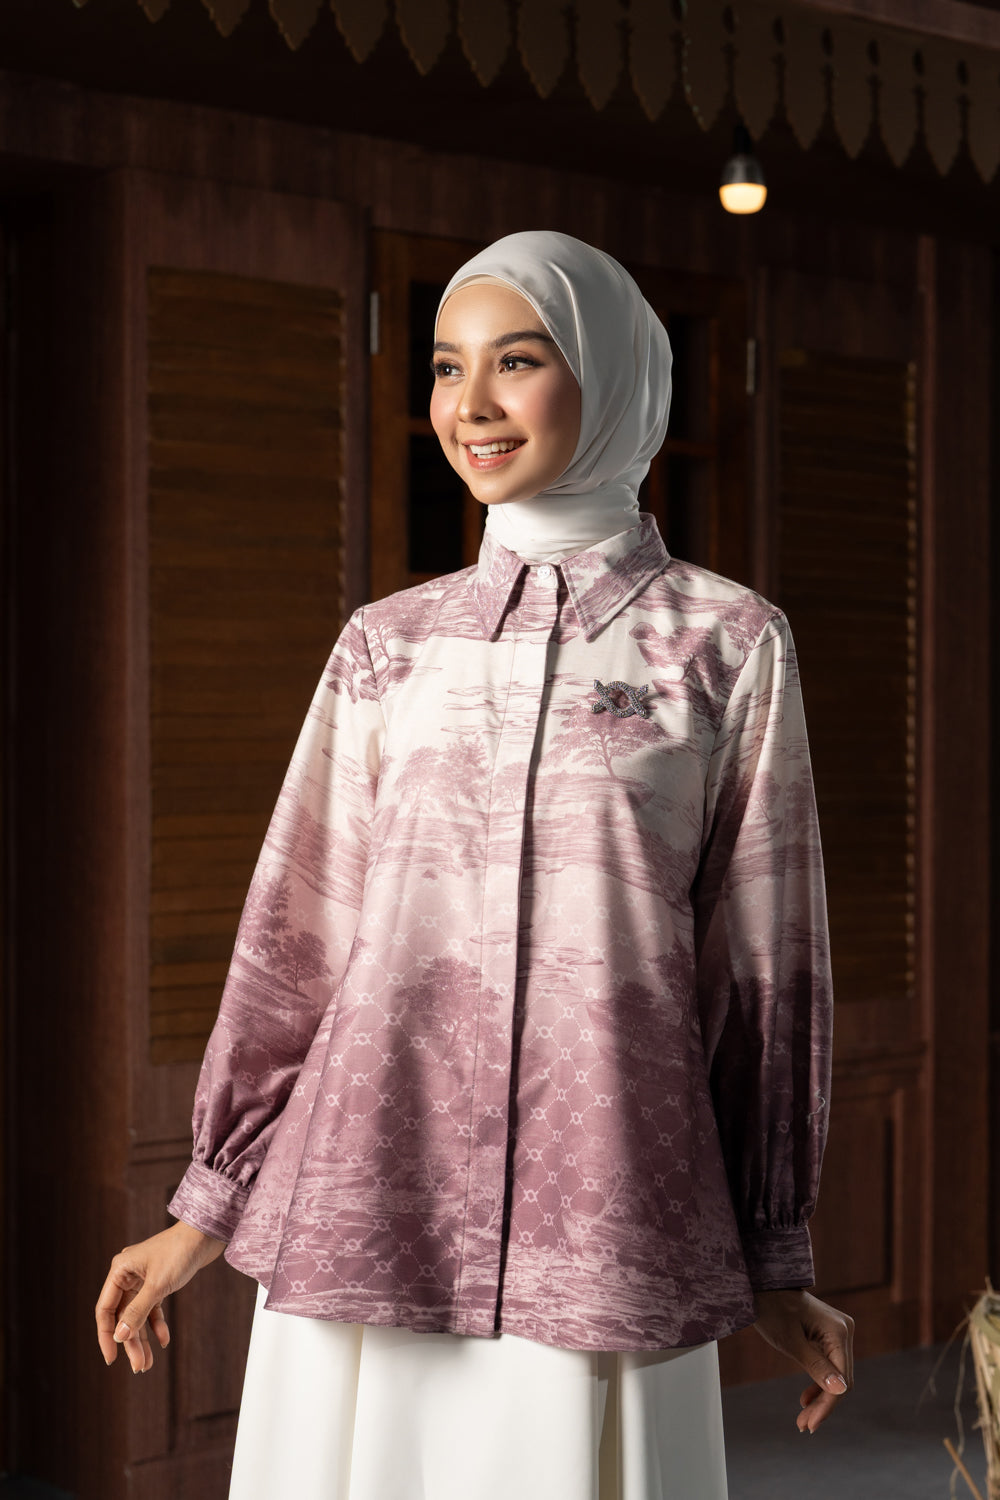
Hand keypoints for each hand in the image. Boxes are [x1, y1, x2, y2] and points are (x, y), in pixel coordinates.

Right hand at [95, 1221, 224, 1372]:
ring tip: (148, 1363)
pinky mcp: (158, 1281)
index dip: (106, 1336)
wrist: (207, 1233)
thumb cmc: (180, 1252)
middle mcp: (127, 1274)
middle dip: (131, 1342)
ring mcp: (143, 1278)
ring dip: (143, 1338)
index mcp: (119, 1270)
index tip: (112, 1359)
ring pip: (137, 1315)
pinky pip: (152, 1307)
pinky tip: (164, 1340)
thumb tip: (120, 1336)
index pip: (105, 1310)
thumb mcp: (158, 1285)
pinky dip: (157, 1324)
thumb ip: (137, 1311)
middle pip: (123, 1316)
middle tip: (139, 1367)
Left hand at [752, 1288, 853, 1432]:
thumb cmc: (771, 1309)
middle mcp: (844, 1330)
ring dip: (821, 1397)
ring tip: (803, 1418)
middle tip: (803, 1426)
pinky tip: (805, 1399)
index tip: (810, 1426)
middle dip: (823, 1404)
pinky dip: (819, 1382)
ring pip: (836, 1375)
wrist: (762, 1286)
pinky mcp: (829, 1335)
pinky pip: (829, 1365)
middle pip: (841, 1379)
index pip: (840, 1378)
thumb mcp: (790, 1341)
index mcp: (839, 1330)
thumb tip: (841, 1390)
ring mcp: (838, 1332)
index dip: (827, 1405)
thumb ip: (815, 1366)